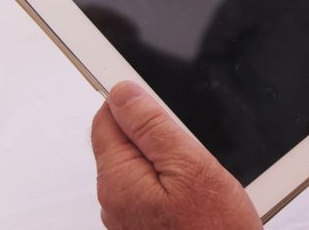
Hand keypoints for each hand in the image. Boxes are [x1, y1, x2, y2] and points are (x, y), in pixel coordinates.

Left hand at [91, 81, 260, 229]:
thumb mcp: (191, 165)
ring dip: (170, 158)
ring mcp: (130, 216)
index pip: (107, 117)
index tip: (160, 101)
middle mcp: (115, 200)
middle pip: (125, 141)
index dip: (135, 102)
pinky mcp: (148, 226)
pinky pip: (155, 188)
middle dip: (158, 133)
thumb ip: (152, 125)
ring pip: (143, 164)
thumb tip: (122, 92)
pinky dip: (175, 181)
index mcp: (119, 178)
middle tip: (193, 146)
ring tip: (202, 175)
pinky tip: (200, 193)